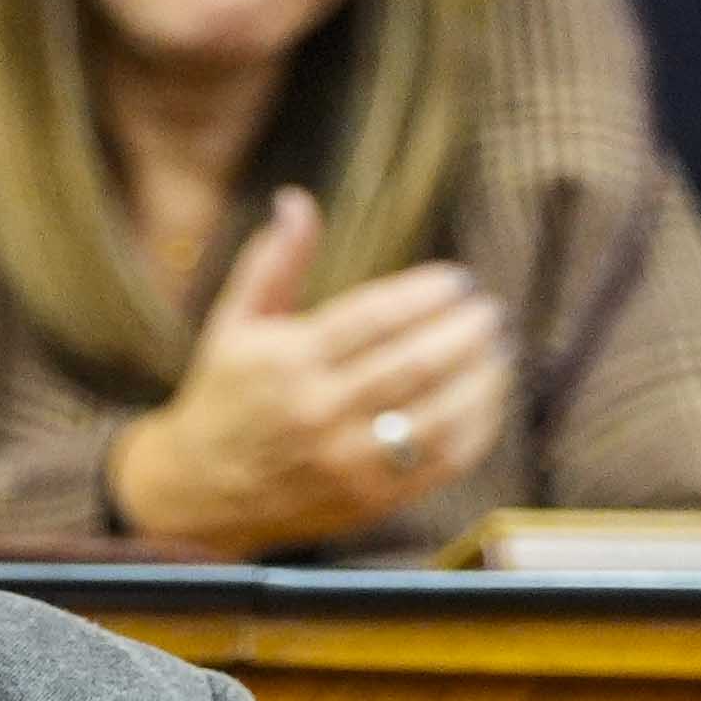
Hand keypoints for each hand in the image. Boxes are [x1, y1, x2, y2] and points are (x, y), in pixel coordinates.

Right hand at [105, 187, 515, 555]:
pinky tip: (488, 402)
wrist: (201, 494)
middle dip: (464, 333)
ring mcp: (346, 462)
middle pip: (413, 365)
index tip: (459, 279)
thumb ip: (272, 262)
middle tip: (490, 311)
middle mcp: (318, 411)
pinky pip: (439, 465)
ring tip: (500, 352)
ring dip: (480, 381)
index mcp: (289, 361)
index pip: (373, 318)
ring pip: (435, 417)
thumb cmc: (225, 397)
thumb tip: (296, 200)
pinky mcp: (368, 500)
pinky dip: (474, 432)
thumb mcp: (235, 323)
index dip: (425, 295)